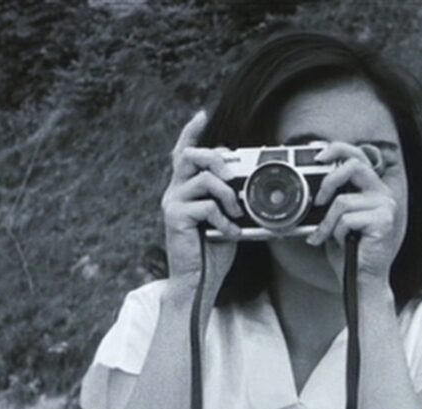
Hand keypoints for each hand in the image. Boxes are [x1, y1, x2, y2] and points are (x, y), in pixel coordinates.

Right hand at [161, 110, 243, 295]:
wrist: (197, 281)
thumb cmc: (212, 250)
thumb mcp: (227, 218)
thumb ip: (230, 197)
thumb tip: (249, 182)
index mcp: (185, 188)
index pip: (184, 153)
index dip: (191, 132)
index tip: (201, 114)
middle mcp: (174, 191)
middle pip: (190, 156)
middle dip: (216, 158)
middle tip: (232, 174)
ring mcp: (172, 204)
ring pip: (203, 179)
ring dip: (227, 193)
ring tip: (236, 212)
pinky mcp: (175, 218)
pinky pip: (205, 206)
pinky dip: (223, 219)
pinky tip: (229, 232)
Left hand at [304, 142, 405, 288]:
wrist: (361, 279)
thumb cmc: (348, 250)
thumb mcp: (335, 218)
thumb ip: (331, 198)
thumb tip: (309, 183)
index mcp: (371, 188)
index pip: (357, 155)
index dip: (337, 149)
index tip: (317, 154)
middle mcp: (382, 193)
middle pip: (353, 165)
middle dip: (329, 181)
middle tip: (318, 200)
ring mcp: (385, 206)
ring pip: (343, 201)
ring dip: (328, 223)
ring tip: (328, 236)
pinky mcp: (384, 221)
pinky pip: (347, 219)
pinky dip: (337, 233)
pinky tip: (344, 243)